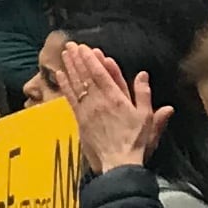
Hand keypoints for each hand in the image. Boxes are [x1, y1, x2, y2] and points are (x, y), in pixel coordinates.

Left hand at [60, 47, 170, 171]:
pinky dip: (65, 84)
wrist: (118, 163)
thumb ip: (145, 95)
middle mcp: (99, 101)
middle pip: (86, 76)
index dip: (93, 60)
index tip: (87, 48)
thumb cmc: (135, 141)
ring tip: (65, 53)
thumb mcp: (146, 118)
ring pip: (77, 84)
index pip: (101, 74)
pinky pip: (71, 98)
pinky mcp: (80, 119)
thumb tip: (143, 75)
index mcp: (116, 99)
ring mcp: (87, 110)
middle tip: (71, 44)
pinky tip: (61, 74)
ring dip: (70, 67)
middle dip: (79, 59)